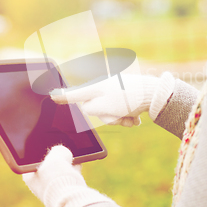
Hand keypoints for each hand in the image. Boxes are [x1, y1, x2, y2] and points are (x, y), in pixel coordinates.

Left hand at [23, 145, 111, 206]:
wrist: (71, 198)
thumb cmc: (58, 177)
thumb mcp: (57, 154)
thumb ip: (59, 149)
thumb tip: (64, 153)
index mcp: (30, 176)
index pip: (33, 159)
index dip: (43, 150)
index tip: (52, 147)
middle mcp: (39, 184)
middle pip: (48, 164)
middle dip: (57, 157)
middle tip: (64, 150)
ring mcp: (52, 189)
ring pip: (59, 170)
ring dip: (66, 163)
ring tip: (73, 156)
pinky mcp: (65, 192)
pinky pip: (69, 176)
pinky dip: (73, 170)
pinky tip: (78, 163)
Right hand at [51, 72, 174, 126]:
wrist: (155, 94)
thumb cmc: (128, 99)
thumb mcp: (104, 106)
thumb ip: (89, 107)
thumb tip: (85, 106)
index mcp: (95, 87)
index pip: (74, 93)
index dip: (62, 95)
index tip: (50, 94)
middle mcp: (104, 88)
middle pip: (96, 109)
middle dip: (109, 117)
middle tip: (120, 116)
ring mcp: (116, 93)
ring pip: (111, 113)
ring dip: (121, 119)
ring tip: (132, 118)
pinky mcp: (126, 98)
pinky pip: (122, 112)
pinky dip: (129, 117)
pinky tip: (137, 118)